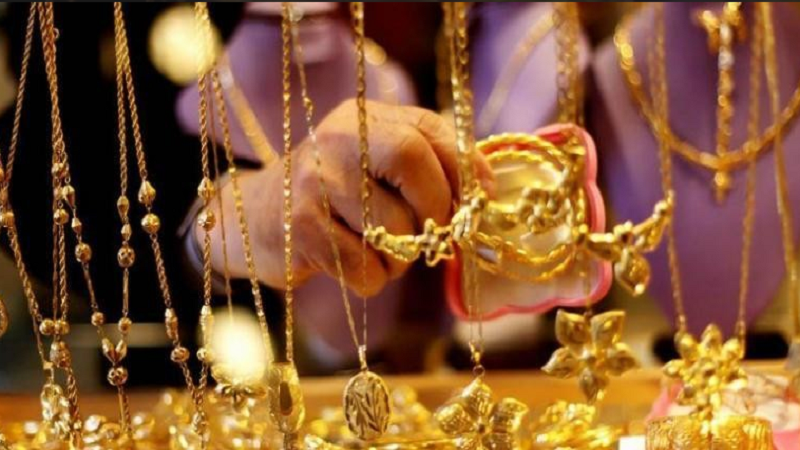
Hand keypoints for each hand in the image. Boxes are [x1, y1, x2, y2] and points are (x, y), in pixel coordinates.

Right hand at [203, 100, 492, 295]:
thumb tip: (485, 192)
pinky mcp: (300, 228)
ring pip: (395, 229)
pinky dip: (372, 279)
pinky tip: (352, 264)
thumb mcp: (377, 165)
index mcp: (365, 118)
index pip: (431, 131)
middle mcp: (337, 139)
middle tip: (433, 235)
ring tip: (380, 251)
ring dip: (402, 258)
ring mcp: (314, 181)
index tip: (478, 202)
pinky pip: (365, 268)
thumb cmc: (338, 197)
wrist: (260, 217)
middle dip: (437, 210)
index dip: (465, 171)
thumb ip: (429, 165)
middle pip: (415, 165)